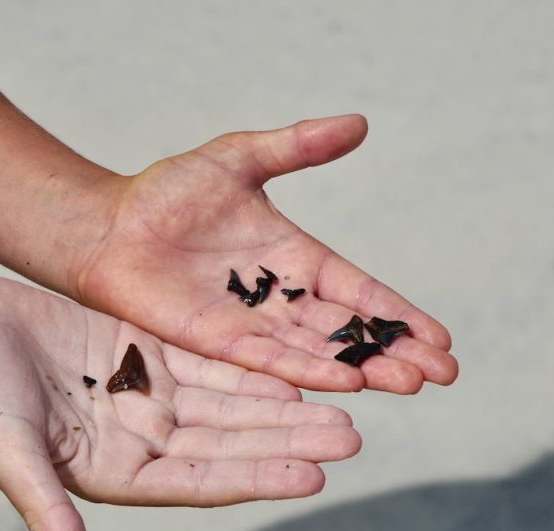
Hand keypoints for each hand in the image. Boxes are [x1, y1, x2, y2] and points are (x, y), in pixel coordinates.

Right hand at [0, 276, 360, 530]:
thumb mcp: (11, 452)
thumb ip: (46, 511)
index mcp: (119, 474)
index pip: (203, 483)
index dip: (257, 479)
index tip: (312, 478)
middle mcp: (146, 441)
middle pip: (232, 445)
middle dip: (289, 442)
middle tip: (349, 438)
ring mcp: (153, 398)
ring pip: (233, 406)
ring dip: (284, 409)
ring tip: (340, 409)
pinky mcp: (153, 354)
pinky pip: (213, 365)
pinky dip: (252, 371)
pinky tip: (293, 376)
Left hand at [74, 114, 457, 393]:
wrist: (108, 226)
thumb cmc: (167, 191)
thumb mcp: (240, 157)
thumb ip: (298, 146)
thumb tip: (360, 123)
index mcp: (296, 258)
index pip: (360, 292)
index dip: (399, 314)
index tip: (442, 339)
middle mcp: (282, 299)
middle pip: (350, 331)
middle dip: (397, 352)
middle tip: (444, 374)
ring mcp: (253, 325)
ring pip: (320, 352)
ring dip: (366, 368)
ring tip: (412, 383)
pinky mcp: (220, 343)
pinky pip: (272, 360)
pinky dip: (309, 371)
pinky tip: (348, 383)